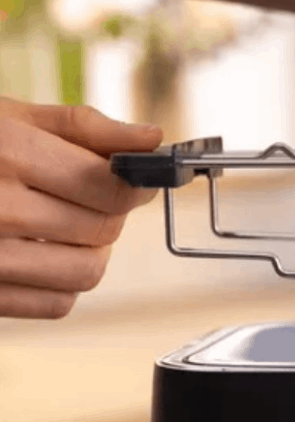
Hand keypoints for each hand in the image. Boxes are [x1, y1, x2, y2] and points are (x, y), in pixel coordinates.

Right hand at [0, 98, 161, 317]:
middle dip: (112, 213)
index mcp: (7, 153)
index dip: (134, 184)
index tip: (135, 178)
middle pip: (103, 229)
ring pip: (86, 272)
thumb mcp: (12, 117)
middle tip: (95, 198)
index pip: (107, 186)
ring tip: (71, 226)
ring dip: (93, 251)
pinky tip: (45, 253)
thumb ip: (87, 128)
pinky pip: (56, 304)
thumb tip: (153, 138)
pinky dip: (64, 283)